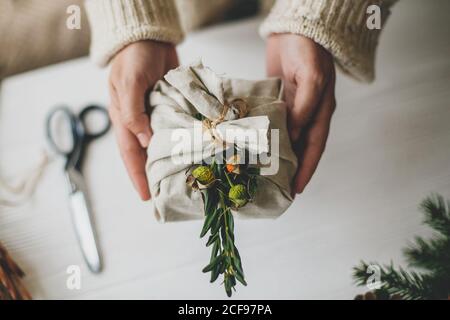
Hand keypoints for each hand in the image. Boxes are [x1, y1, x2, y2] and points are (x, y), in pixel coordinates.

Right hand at [109, 40, 178, 199]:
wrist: (150, 38)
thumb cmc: (134, 58)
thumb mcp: (129, 83)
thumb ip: (133, 112)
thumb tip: (146, 141)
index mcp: (124, 118)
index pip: (131, 153)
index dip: (138, 176)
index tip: (147, 196)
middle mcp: (140, 120)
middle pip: (147, 153)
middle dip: (154, 174)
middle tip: (166, 194)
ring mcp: (157, 114)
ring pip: (163, 143)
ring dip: (170, 160)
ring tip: (183, 179)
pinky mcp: (172, 107)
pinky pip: (177, 128)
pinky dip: (183, 140)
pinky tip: (194, 152)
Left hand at [266, 34, 335, 195]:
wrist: (293, 29)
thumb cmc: (309, 50)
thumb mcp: (312, 78)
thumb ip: (304, 107)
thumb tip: (292, 135)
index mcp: (320, 112)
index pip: (314, 148)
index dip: (306, 170)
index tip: (296, 190)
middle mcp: (306, 114)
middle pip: (299, 148)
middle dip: (290, 169)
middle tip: (276, 189)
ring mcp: (290, 109)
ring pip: (283, 139)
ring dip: (275, 156)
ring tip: (261, 175)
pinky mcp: (275, 102)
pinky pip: (270, 124)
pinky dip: (263, 137)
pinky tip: (252, 148)